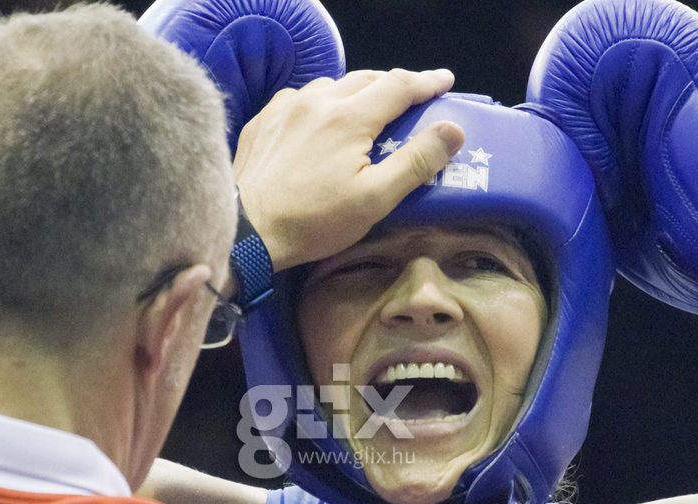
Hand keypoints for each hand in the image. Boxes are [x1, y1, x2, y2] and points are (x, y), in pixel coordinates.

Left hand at [233, 68, 463, 270]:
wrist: (245, 231)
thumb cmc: (313, 221)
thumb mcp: (375, 199)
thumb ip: (416, 162)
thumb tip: (452, 130)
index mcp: (349, 117)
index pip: (399, 86)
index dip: (427, 82)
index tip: (445, 81)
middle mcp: (317, 101)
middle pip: (366, 78)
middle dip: (393, 85)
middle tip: (412, 98)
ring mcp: (286, 108)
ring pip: (331, 86)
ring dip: (354, 93)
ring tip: (367, 112)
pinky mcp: (263, 120)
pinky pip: (300, 99)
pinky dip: (321, 104)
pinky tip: (321, 124)